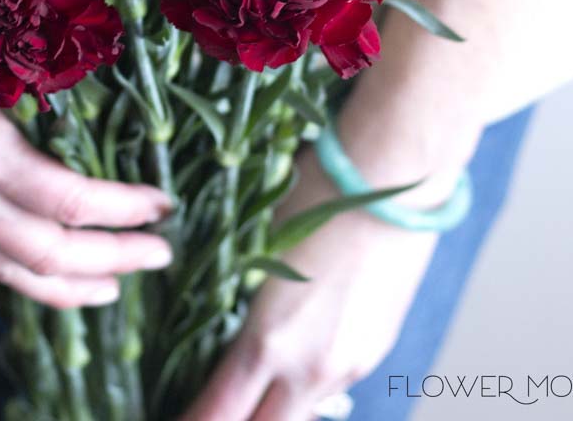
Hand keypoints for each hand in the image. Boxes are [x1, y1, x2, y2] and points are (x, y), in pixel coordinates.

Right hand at [0, 0, 173, 309]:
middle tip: (161, 252)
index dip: (125, 211)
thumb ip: (45, 94)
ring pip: (7, 269)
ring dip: (68, 284)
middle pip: (44, 251)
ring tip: (115, 287)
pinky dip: (22, 271)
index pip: (68, 201)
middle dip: (111, 260)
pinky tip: (51, 269)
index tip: (165, 204)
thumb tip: (121, 126)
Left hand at [181, 146, 438, 420]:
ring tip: (246, 389)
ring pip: (301, 412)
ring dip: (272, 407)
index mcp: (270, 339)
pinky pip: (329, 385)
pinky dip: (302, 385)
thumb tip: (214, 324)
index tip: (175, 413)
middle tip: (207, 409)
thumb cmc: (317, 194)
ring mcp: (350, 363)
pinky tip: (288, 361)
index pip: (219, 412)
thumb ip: (235, 299)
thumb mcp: (256, 244)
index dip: (192, 419)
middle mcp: (312, 366)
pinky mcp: (375, 349)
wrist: (396, 175)